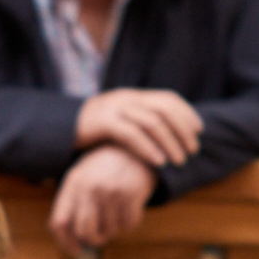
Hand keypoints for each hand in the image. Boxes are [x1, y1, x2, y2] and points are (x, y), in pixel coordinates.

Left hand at [49, 144, 155, 249]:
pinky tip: (132, 204)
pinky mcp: (130, 194)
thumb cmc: (107, 166)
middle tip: (102, 236)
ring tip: (119, 207)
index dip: (65, 243)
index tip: (76, 252)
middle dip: (94, 239)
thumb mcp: (84, 176)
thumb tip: (69, 239)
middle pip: (84, 232)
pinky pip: (128, 224)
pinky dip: (130, 221)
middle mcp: (89, 187)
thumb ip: (73, 202)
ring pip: (109, 230)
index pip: (59, 222)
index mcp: (73, 183)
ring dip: (115, 227)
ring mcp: (109, 191)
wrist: (137, 146)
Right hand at [74, 86, 203, 170]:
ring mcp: (115, 108)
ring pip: (151, 122)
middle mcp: (127, 98)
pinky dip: (148, 148)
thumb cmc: (94, 131)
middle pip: (164, 109)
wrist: (59, 127)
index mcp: (134, 96)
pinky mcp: (103, 122)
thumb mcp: (120, 121)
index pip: (168, 98)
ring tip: (180, 161)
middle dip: (183, 130)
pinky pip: (131, 134)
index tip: (199, 131)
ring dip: (170, 142)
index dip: (187, 113)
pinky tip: (159, 162)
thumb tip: (168, 135)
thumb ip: (140, 124)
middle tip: (193, 151)